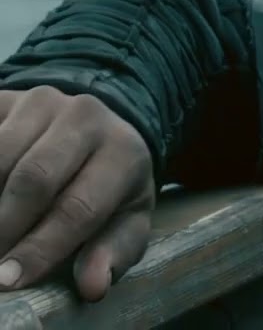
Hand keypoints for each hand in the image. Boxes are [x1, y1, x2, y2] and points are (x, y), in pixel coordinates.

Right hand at [0, 85, 154, 300]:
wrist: (95, 128)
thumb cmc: (110, 185)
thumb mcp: (127, 218)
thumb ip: (114, 251)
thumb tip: (94, 286)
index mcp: (124, 153)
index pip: (79, 207)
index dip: (40, 248)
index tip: (8, 280)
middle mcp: (87, 117)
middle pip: (34, 179)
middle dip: (5, 227)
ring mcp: (43, 102)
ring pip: (0, 156)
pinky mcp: (7, 99)